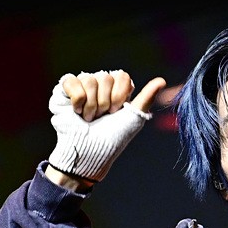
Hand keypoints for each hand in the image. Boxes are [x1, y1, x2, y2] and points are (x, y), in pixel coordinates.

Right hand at [46, 69, 166, 185]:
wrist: (90, 151)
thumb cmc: (113, 138)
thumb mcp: (133, 118)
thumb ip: (146, 98)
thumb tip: (162, 80)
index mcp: (116, 88)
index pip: (121, 76)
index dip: (120, 96)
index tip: (117, 113)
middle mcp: (99, 83)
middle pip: (105, 77)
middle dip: (105, 103)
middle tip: (101, 118)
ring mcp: (82, 84)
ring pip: (89, 79)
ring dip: (92, 106)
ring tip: (89, 118)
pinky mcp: (65, 88)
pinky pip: (72, 81)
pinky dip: (77, 100)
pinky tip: (77, 112)